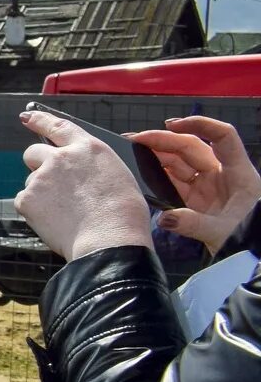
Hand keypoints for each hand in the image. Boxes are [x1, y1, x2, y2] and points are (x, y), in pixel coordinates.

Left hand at [16, 111, 156, 258]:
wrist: (110, 240)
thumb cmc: (123, 215)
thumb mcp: (116, 177)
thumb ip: (90, 169)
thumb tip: (76, 176)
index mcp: (88, 149)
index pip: (58, 126)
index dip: (40, 119)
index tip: (27, 116)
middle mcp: (61, 158)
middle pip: (34, 153)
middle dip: (38, 165)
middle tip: (50, 184)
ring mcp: (41, 178)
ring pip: (32, 183)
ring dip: (42, 194)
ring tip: (67, 213)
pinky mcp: (27, 199)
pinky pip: (25, 203)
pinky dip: (36, 213)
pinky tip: (57, 222)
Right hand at [132, 115, 260, 253]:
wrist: (253, 257)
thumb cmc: (249, 240)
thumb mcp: (224, 233)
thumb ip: (193, 224)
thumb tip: (163, 218)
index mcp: (238, 174)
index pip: (223, 136)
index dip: (200, 124)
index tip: (171, 125)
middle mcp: (223, 175)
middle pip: (193, 148)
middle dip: (164, 140)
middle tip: (134, 139)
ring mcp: (210, 187)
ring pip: (181, 163)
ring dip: (158, 156)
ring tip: (132, 152)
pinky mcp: (199, 201)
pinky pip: (177, 183)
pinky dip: (160, 177)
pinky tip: (142, 174)